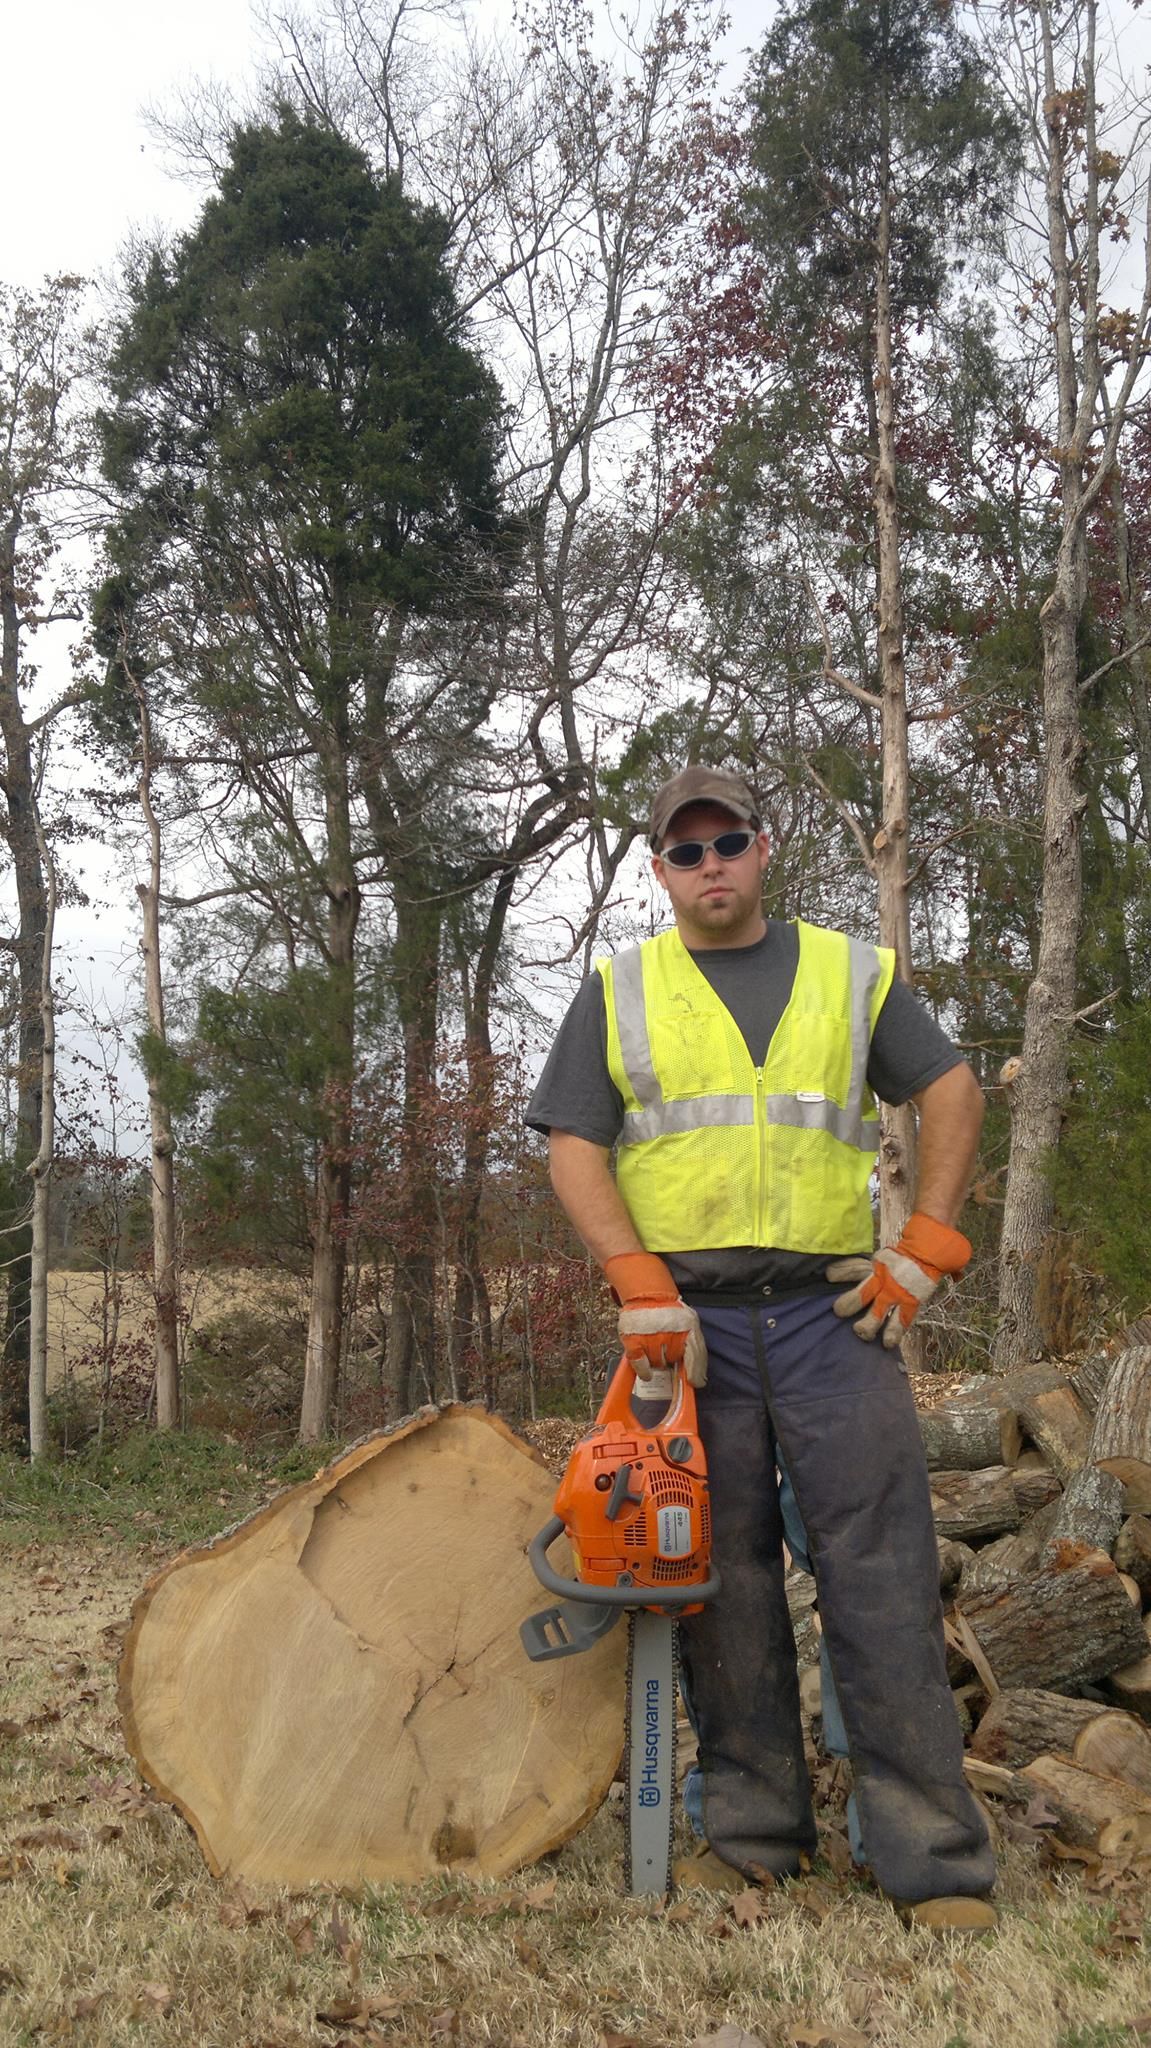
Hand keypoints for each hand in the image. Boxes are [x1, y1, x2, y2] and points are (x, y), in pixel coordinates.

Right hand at [603, 1251, 707, 1386]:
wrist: (646, 1293)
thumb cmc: (669, 1311)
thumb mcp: (689, 1323)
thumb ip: (694, 1346)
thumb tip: (697, 1377)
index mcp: (688, 1329)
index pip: (695, 1357)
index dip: (695, 1373)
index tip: (694, 1383)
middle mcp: (671, 1334)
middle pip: (673, 1360)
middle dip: (672, 1358)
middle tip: (667, 1350)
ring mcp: (651, 1338)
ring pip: (658, 1363)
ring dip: (657, 1361)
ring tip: (655, 1349)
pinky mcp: (634, 1342)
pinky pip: (640, 1364)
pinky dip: (643, 1370)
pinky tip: (646, 1372)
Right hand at [827, 1212, 971, 1347]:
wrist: (932, 1236)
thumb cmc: (944, 1252)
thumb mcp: (949, 1267)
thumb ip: (950, 1274)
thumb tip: (957, 1276)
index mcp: (913, 1298)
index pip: (901, 1321)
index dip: (892, 1334)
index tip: (886, 1344)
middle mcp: (895, 1291)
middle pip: (877, 1313)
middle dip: (867, 1326)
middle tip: (860, 1332)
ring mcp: (883, 1277)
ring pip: (862, 1294)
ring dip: (849, 1303)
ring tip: (838, 1311)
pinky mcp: (876, 1263)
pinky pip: (856, 1268)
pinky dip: (842, 1270)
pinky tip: (828, 1275)